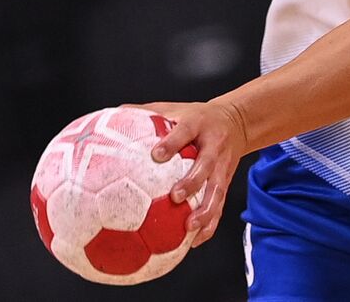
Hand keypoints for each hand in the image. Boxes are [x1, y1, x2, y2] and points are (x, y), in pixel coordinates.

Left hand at [138, 100, 249, 246]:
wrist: (238, 121)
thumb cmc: (199, 117)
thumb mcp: (177, 108)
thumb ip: (147, 112)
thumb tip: (111, 115)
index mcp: (198, 125)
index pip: (185, 132)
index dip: (172, 143)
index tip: (156, 154)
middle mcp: (213, 146)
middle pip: (206, 165)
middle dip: (193, 181)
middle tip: (176, 196)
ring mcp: (222, 166)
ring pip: (217, 190)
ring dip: (206, 210)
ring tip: (190, 227)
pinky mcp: (226, 182)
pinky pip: (220, 205)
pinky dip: (210, 224)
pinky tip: (195, 241)